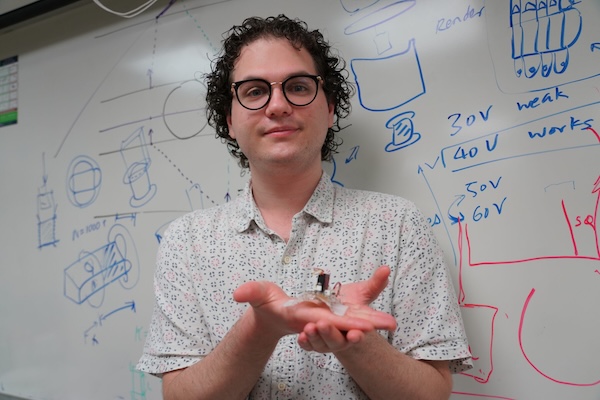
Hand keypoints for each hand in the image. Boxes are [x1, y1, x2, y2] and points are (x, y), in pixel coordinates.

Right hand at [233, 267, 394, 341]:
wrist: (271, 314)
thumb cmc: (265, 303)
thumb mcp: (258, 295)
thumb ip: (250, 292)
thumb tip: (237, 294)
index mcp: (305, 316)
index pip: (327, 321)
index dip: (344, 323)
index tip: (361, 327)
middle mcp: (320, 318)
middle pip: (346, 323)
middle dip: (367, 325)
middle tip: (389, 325)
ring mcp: (327, 315)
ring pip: (352, 319)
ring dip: (371, 321)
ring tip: (392, 323)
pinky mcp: (331, 310)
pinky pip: (351, 311)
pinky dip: (367, 311)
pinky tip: (383, 313)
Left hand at [297, 266, 395, 352]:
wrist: (320, 309)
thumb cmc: (343, 304)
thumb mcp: (360, 292)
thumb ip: (374, 284)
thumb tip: (386, 269)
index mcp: (357, 325)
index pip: (365, 325)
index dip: (373, 326)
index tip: (376, 326)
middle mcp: (342, 336)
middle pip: (342, 341)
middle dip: (338, 336)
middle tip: (340, 329)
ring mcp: (326, 340)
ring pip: (323, 344)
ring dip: (319, 337)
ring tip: (313, 326)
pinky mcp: (312, 341)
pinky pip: (308, 346)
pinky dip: (306, 342)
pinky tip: (302, 336)